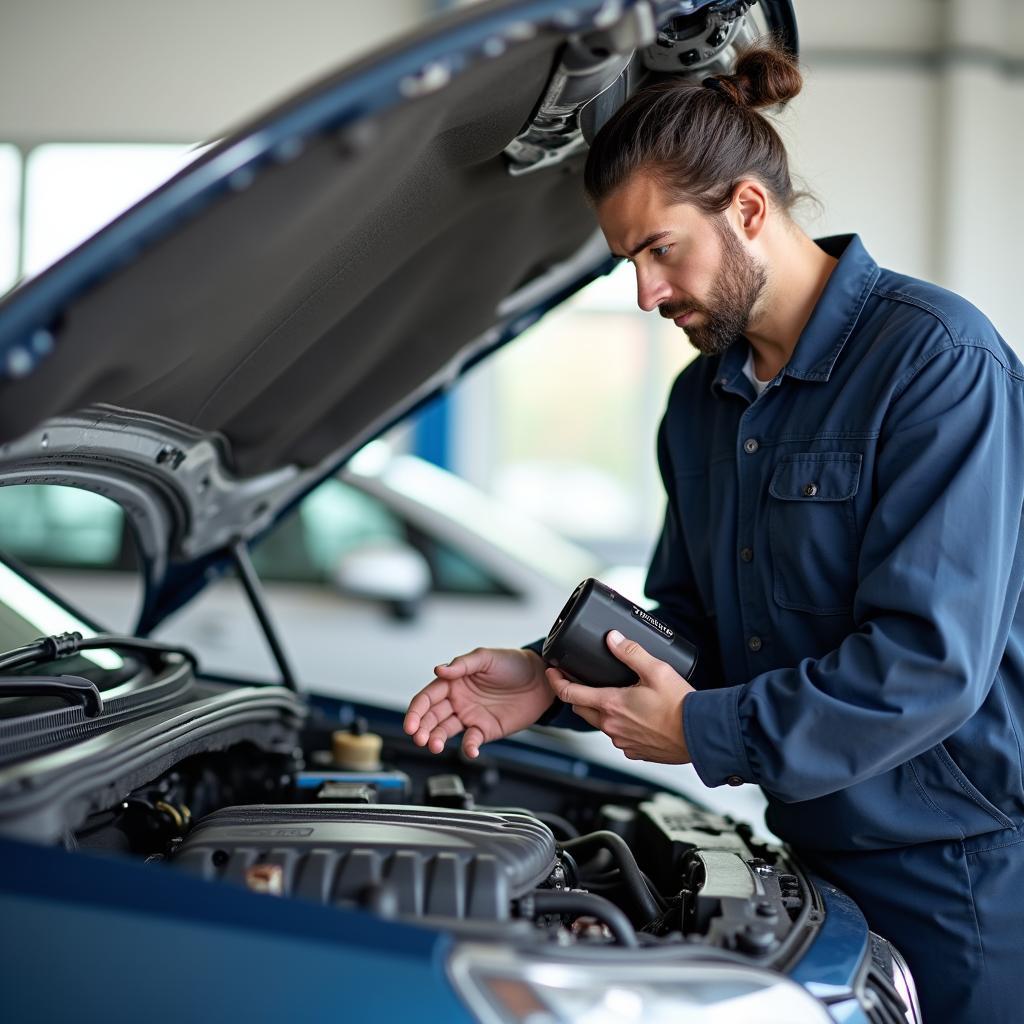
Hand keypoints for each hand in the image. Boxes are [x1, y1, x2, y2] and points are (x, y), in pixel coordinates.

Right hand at [404, 647, 551, 757]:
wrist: (541, 679)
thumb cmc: (512, 663)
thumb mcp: (486, 657)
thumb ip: (462, 665)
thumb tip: (439, 670)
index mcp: (453, 682)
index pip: (427, 697)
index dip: (416, 710)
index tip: (411, 723)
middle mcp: (457, 700)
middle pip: (431, 717)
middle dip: (421, 728)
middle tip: (419, 737)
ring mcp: (470, 716)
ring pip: (445, 731)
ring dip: (437, 739)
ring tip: (434, 746)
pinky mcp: (485, 730)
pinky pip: (471, 740)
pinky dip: (468, 747)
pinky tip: (470, 749)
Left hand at [546, 630, 694, 763]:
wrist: (701, 734)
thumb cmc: (680, 705)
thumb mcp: (656, 669)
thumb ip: (631, 652)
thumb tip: (613, 639)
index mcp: (611, 704)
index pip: (570, 694)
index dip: (556, 681)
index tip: (552, 672)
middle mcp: (611, 726)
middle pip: (581, 709)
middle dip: (577, 695)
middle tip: (580, 682)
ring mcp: (622, 742)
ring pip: (601, 724)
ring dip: (601, 711)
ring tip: (615, 697)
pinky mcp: (635, 752)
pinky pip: (619, 737)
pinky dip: (620, 726)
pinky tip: (635, 717)